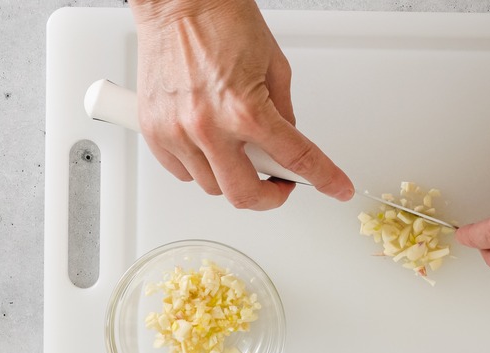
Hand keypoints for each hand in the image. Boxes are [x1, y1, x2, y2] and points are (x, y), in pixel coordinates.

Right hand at [130, 0, 353, 209]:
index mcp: (245, 110)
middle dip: (268, 196)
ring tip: (239, 151)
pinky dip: (200, 168)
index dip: (324, 179)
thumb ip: (284, 113)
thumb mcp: (275, 67)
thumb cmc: (223, 22)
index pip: (295, 158)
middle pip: (244, 195)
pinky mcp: (153, 130)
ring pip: (211, 187)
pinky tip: (210, 147)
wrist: (178, 1)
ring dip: (232, 178)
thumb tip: (286, 144)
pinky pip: (181, 172)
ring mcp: (177, 132)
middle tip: (277, 183)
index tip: (336, 188)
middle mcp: (208, 126)